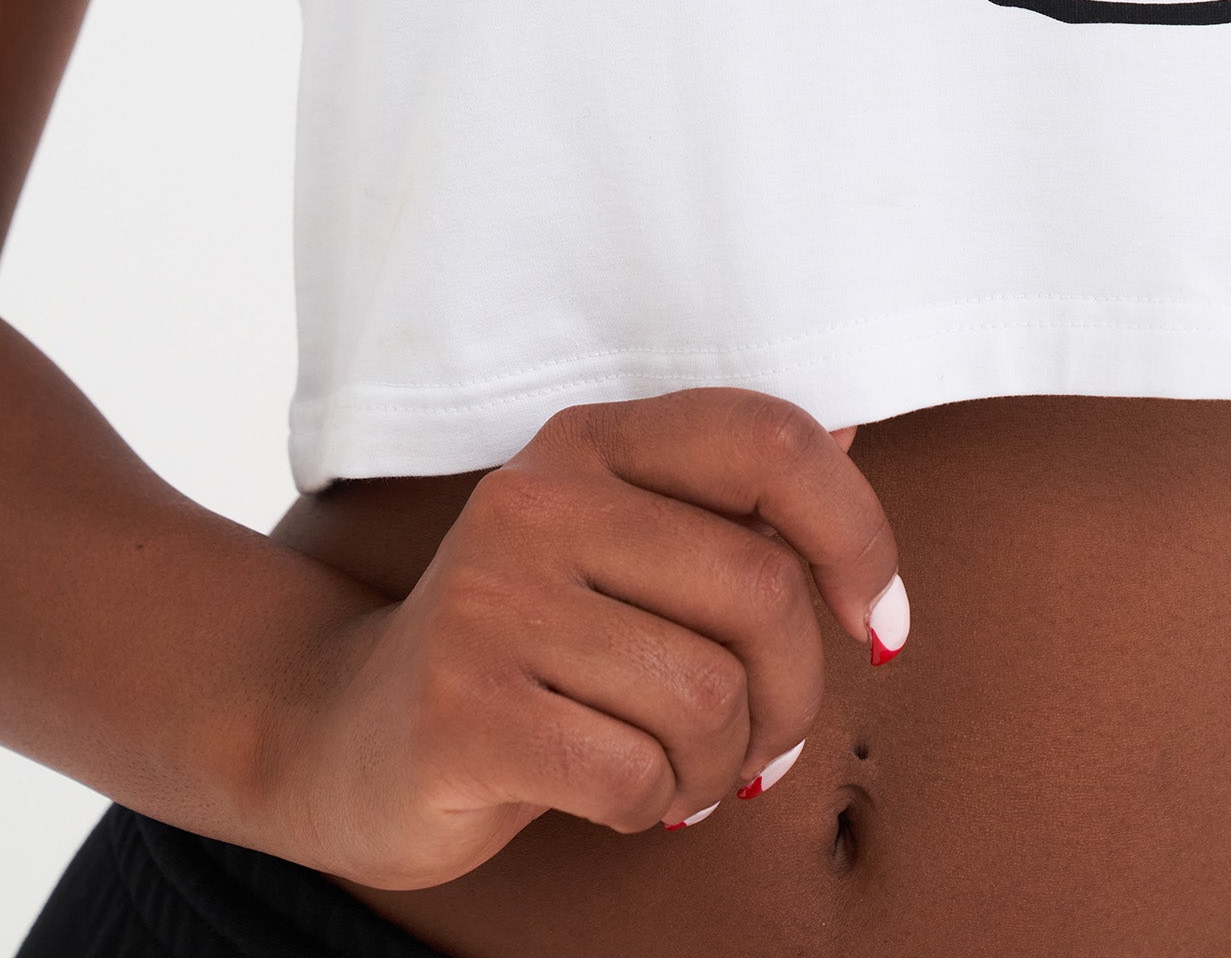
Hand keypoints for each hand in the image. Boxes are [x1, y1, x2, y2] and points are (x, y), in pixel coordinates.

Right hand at [263, 389, 905, 888]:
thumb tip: (852, 423)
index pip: (770, 441)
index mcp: (593, 440)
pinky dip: (656, 806)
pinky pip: (636, 775)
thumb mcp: (624, 543)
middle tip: (763, 739)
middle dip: (794, 693)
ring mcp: (491, 601)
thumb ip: (729, 496)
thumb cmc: (531, 638)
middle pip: (762, 590)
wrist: (350, 732)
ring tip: (683, 768)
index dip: (859, 533)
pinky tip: (624, 795)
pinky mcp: (463, 711)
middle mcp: (538, 499)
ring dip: (721, 764)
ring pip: (710, 696)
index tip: (881, 621)